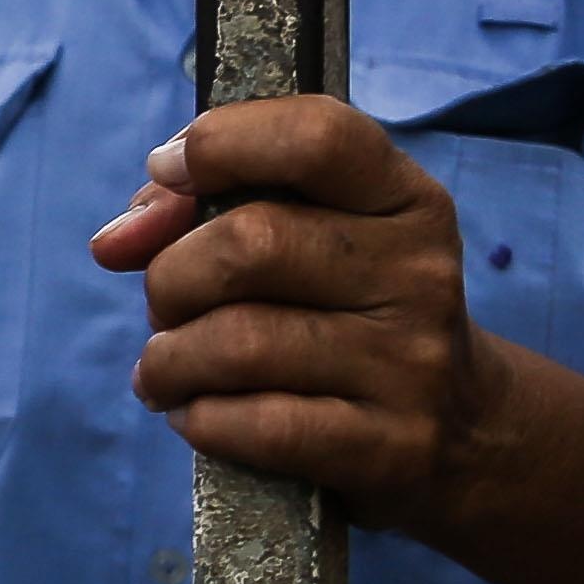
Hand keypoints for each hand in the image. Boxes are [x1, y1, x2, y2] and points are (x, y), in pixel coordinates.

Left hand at [89, 95, 503, 525]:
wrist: (465, 430)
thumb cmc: (352, 314)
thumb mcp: (317, 237)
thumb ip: (211, 207)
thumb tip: (117, 238)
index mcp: (405, 199)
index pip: (316, 136)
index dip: (220, 143)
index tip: (168, 172)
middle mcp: (418, 273)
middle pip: (252, 244)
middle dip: (171, 275)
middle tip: (165, 305)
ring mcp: (410, 364)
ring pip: (240, 341)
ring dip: (170, 358)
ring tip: (166, 369)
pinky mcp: (390, 446)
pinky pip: (256, 425)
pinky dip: (199, 418)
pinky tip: (196, 413)